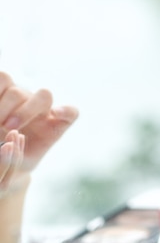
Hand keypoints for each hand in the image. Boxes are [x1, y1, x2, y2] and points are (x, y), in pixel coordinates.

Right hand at [0, 72, 77, 194]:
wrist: (0, 154)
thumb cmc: (13, 158)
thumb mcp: (18, 164)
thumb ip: (19, 156)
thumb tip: (17, 138)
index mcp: (53, 124)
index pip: (71, 113)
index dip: (66, 111)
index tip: (55, 115)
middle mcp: (40, 107)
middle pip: (44, 95)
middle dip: (24, 112)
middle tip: (8, 128)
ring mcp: (20, 95)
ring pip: (17, 87)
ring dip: (5, 103)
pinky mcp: (2, 89)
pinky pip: (1, 78)